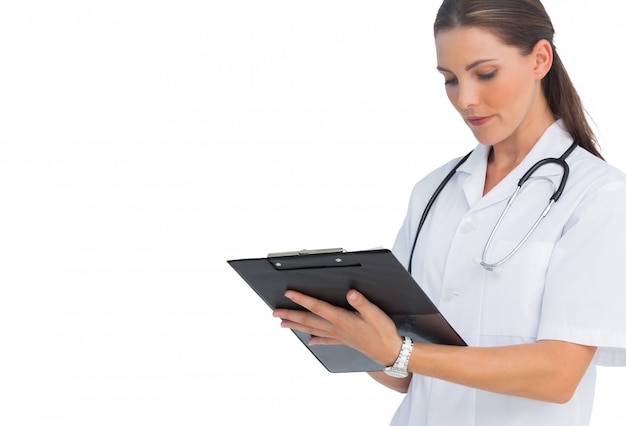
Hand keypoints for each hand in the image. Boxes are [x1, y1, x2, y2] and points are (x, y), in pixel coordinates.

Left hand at [272, 289, 402, 366]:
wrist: (390, 353)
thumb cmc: (383, 332)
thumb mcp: (375, 314)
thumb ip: (361, 303)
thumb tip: (350, 293)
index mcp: (341, 319)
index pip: (317, 307)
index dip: (302, 299)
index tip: (289, 293)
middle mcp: (336, 328)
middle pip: (308, 320)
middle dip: (291, 315)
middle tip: (275, 313)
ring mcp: (338, 336)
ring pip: (312, 330)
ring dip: (296, 326)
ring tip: (283, 324)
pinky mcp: (343, 341)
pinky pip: (325, 340)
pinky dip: (315, 339)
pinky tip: (310, 341)